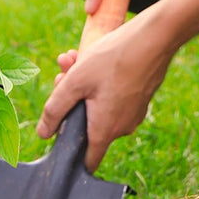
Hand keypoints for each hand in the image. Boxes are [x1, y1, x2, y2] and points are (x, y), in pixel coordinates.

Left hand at [36, 10, 175, 172]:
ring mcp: (135, 112)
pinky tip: (96, 59)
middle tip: (63, 73)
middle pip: (88, 125)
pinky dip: (102, 83)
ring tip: (76, 58)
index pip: (87, 161)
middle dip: (71, 101)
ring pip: (100, 106)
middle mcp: (123, 127)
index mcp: (105, 130)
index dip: (70, 153)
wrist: (155, 38)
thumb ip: (55, 109)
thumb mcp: (75, 80)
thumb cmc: (114, 58)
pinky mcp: (141, 97)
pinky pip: (115, 97)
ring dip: (84, 87)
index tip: (60, 130)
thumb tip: (43, 133)